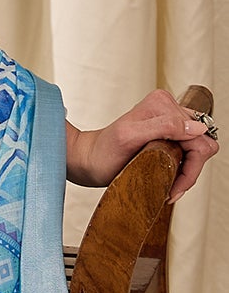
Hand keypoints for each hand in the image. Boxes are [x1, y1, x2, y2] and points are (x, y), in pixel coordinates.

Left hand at [66, 88, 218, 201]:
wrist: (89, 160)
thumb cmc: (103, 152)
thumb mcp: (129, 137)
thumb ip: (164, 127)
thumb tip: (198, 128)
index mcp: (161, 103)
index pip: (199, 138)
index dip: (191, 167)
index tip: (174, 186)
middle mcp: (168, 108)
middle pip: (202, 144)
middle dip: (190, 170)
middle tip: (172, 189)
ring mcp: (169, 120)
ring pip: (199, 150)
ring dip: (187, 172)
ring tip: (169, 186)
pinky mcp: (168, 132)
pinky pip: (190, 152)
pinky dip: (183, 169)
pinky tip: (168, 178)